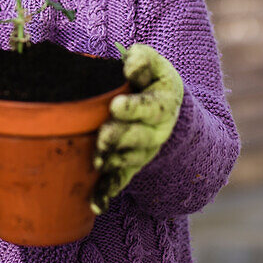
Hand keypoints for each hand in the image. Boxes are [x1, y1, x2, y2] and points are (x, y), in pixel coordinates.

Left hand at [91, 44, 183, 214]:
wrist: (166, 109)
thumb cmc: (151, 80)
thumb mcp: (154, 64)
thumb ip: (143, 59)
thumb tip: (129, 64)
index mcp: (163, 104)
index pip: (150, 107)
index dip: (134, 108)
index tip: (116, 105)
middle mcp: (156, 132)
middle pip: (139, 138)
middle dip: (119, 138)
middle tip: (102, 137)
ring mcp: (144, 151)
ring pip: (129, 160)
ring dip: (113, 162)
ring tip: (97, 161)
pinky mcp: (131, 165)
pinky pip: (121, 181)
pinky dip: (108, 192)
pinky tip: (97, 203)